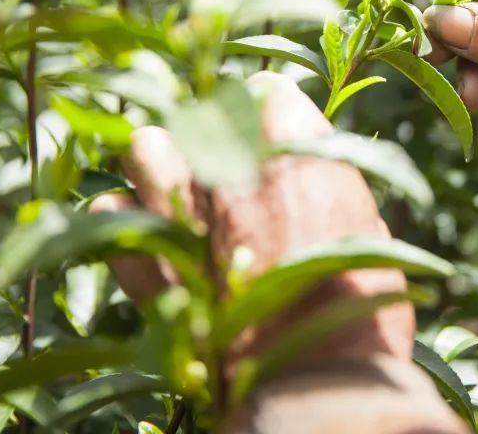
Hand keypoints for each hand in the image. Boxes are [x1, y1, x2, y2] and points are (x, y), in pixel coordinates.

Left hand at [92, 72, 465, 433]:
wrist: (315, 385)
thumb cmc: (362, 314)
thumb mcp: (368, 236)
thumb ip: (334, 191)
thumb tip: (315, 177)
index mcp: (299, 155)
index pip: (272, 92)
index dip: (271, 108)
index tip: (269, 123)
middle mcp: (236, 168)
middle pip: (202, 110)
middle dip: (209, 126)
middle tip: (218, 151)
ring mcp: (183, 211)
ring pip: (146, 147)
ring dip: (158, 157)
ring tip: (169, 176)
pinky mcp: (147, 264)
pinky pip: (108, 216)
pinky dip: (119, 218)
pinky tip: (138, 230)